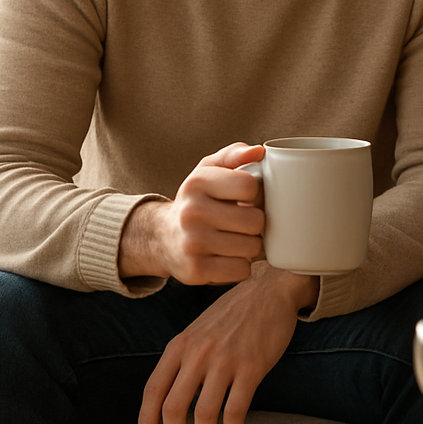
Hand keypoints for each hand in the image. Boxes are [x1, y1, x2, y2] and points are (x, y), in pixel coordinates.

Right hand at [119, 142, 265, 283]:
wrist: (162, 238)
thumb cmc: (198, 199)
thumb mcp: (209, 170)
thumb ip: (235, 154)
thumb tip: (260, 152)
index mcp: (197, 183)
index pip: (249, 186)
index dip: (255, 193)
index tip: (245, 197)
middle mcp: (192, 212)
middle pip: (256, 220)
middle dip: (255, 222)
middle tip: (242, 221)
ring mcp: (192, 244)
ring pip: (252, 247)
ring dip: (250, 244)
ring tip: (235, 238)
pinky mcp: (196, 271)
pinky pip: (242, 270)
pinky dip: (241, 265)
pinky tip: (228, 256)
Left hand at [137, 262, 317, 423]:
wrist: (269, 290)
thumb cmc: (234, 313)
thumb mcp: (198, 329)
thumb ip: (183, 358)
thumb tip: (170, 397)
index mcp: (180, 345)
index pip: (153, 390)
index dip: (146, 422)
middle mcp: (198, 353)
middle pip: (173, 409)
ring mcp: (225, 360)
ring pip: (203, 414)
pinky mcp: (251, 367)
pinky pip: (235, 410)